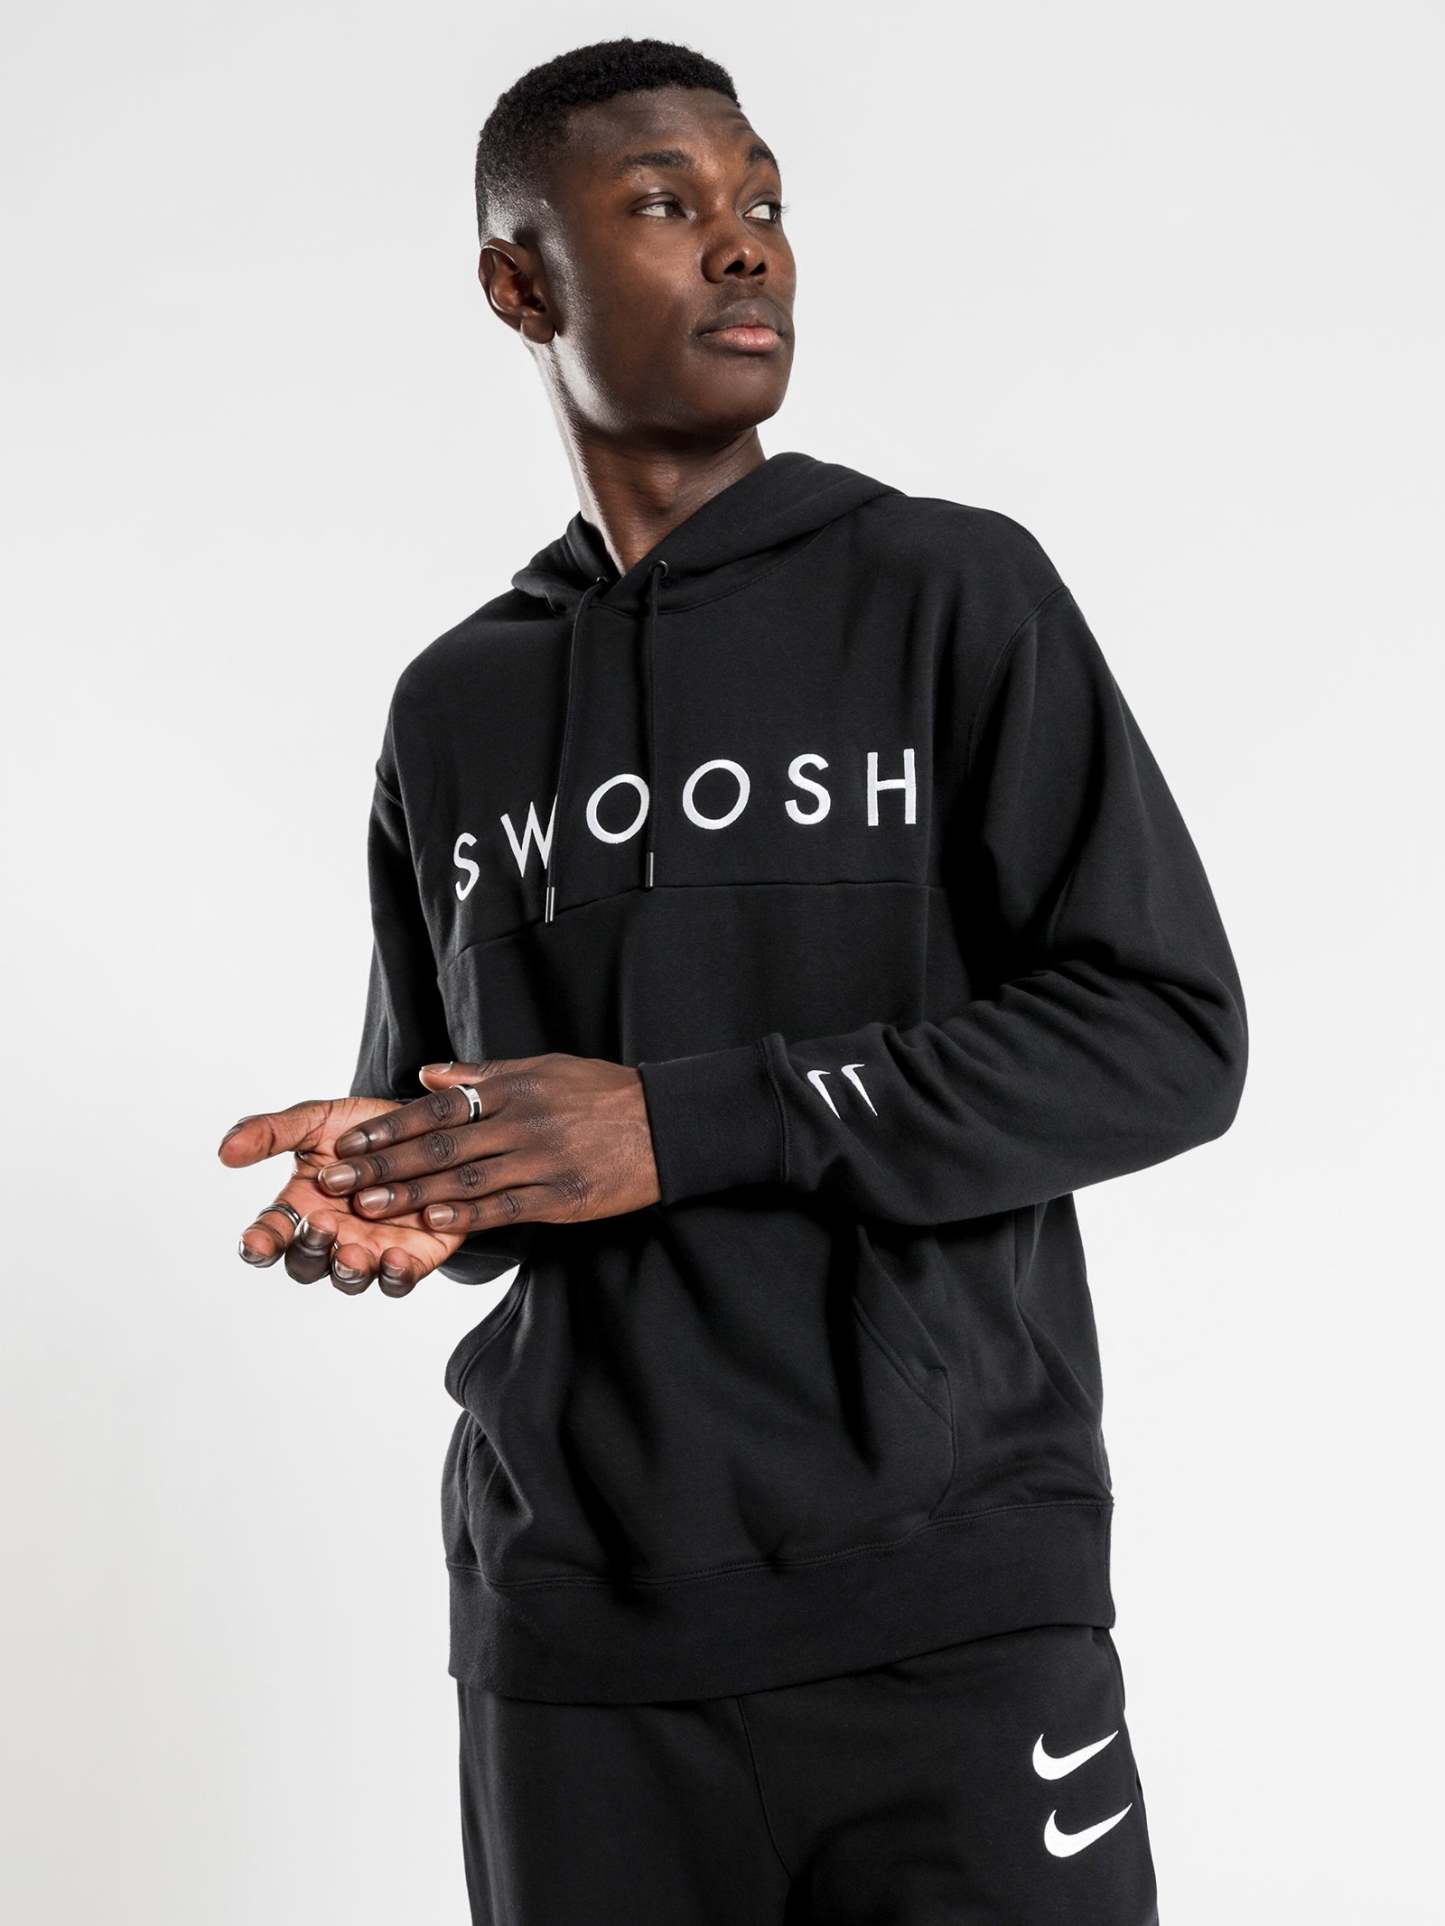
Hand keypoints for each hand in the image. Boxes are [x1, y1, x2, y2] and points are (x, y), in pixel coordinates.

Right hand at [217, 1096, 469, 1295]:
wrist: (429, 1126)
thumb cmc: (365, 1129)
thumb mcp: (316, 1120)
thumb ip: (272, 1132)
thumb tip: (224, 1151)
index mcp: (301, 1207)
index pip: (270, 1235)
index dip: (259, 1244)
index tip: (255, 1243)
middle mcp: (332, 1236)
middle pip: (306, 1264)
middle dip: (309, 1250)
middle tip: (320, 1223)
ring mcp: (371, 1250)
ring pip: (350, 1279)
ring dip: (348, 1271)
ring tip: (355, 1252)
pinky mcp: (413, 1256)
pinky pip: (399, 1281)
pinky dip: (396, 1276)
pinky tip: (396, 1258)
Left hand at [310, 1053, 661, 1233]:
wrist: (665, 1125)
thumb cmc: (600, 1094)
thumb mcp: (542, 1068)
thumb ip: (483, 1075)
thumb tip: (427, 1073)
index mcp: (514, 1089)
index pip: (439, 1106)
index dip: (390, 1126)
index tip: (349, 1142)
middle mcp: (523, 1123)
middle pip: (441, 1145)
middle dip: (384, 1164)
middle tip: (338, 1181)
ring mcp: (543, 1162)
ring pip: (467, 1180)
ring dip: (413, 1194)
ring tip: (369, 1207)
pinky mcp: (562, 1199)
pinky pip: (508, 1208)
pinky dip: (469, 1216)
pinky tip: (435, 1223)